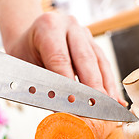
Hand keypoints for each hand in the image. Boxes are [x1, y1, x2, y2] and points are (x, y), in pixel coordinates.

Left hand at [2, 12, 126, 105]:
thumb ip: (42, 87)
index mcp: (48, 26)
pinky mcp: (93, 44)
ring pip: (99, 62)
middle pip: (85, 59)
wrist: (29, 38)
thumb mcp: (25, 68)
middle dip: (93, 88)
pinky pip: (104, 64)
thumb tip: (62, 113)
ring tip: (109, 107)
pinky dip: (109, 84)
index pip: (60, 59)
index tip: (75, 106)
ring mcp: (84, 33)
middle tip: (97, 110)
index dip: (69, 85)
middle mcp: (69, 26)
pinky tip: (113, 99)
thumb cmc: (25, 54)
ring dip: (105, 87)